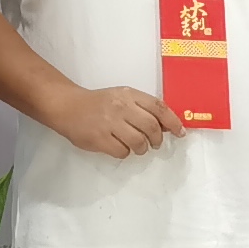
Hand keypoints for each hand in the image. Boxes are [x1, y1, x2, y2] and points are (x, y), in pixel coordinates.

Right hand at [58, 84, 180, 157]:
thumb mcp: (122, 97)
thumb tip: (167, 125)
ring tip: (137, 147)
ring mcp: (110, 124)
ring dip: (142, 148)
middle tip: (155, 144)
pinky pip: (123, 152)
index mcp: (129, 95)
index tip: (180, 133)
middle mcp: (121, 107)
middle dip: (157, 140)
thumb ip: (143, 108)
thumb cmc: (99, 103)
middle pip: (152, 128)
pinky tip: (119, 146)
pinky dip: (125, 152)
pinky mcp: (100, 139)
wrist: (68, 107)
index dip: (173, 122)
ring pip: (139, 142)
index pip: (159, 108)